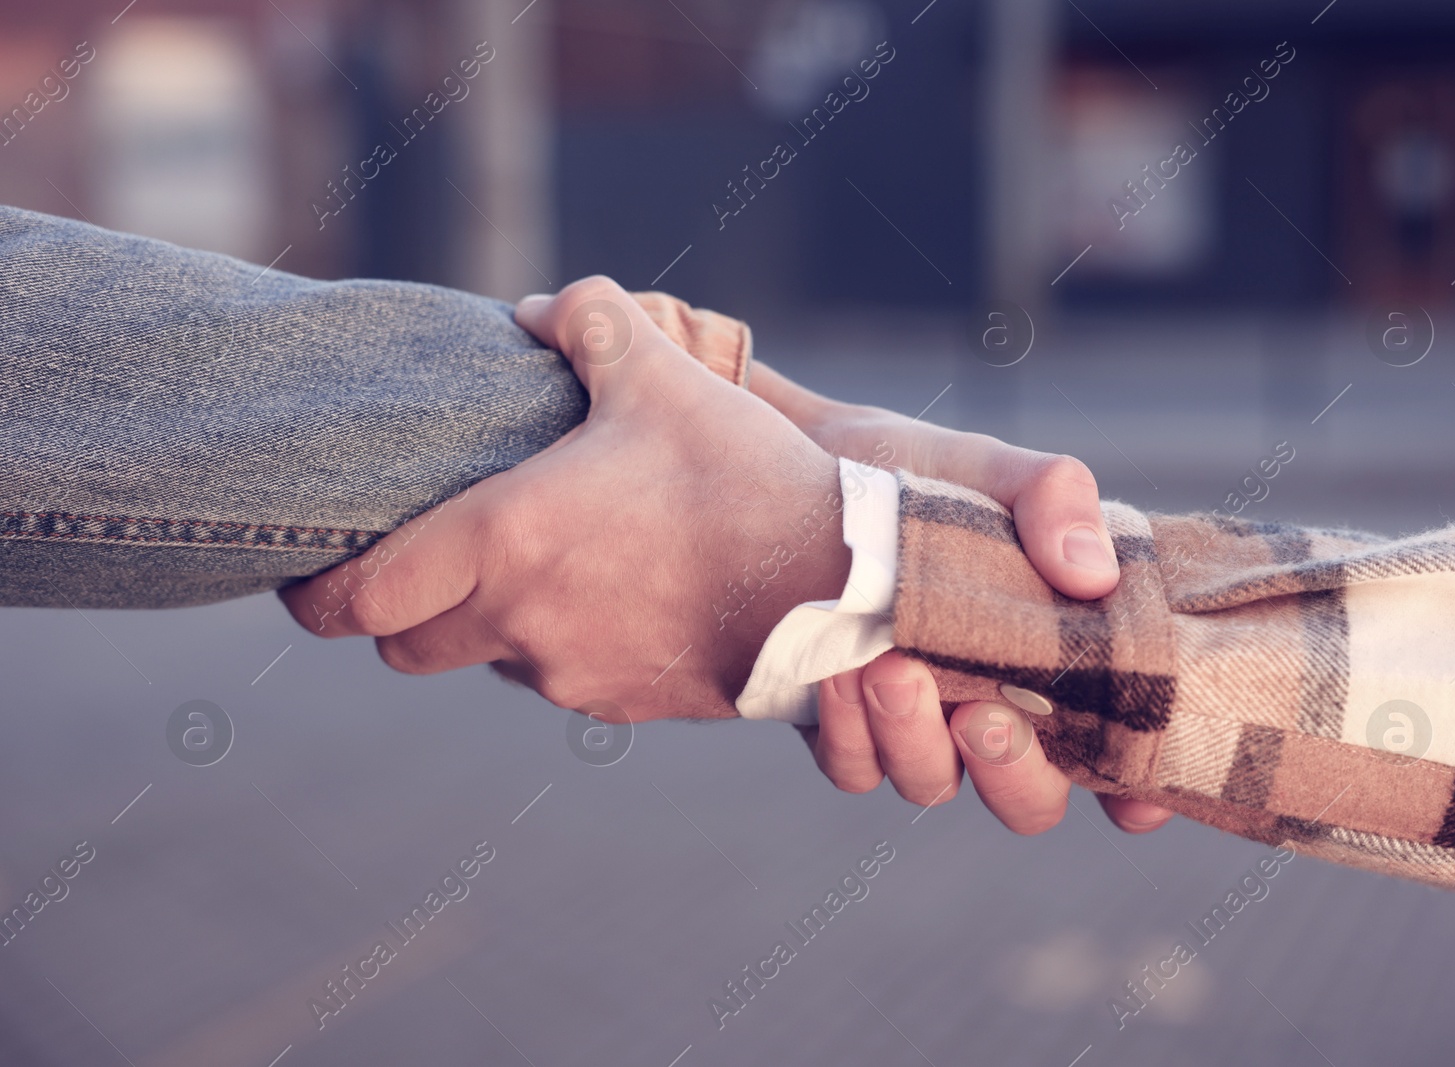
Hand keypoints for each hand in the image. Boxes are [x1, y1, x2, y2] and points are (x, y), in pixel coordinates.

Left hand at [280, 278, 850, 719]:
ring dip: (491, 623)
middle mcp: (521, 624)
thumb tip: (537, 310)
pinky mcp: (626, 705)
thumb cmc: (743, 474)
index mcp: (504, 543)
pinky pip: (562, 678)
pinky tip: (620, 594)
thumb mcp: (661, 373)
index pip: (354, 601)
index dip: (313, 594)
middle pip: (403, 647)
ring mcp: (572, 675)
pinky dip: (563, 643)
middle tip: (427, 559)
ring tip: (550, 562)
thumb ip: (588, 320)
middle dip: (399, 610)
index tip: (309, 575)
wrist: (840, 582)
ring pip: (488, 662)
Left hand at [753, 363, 1173, 835]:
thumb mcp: (993, 470)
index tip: (1130, 801)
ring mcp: (919, 724)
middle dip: (1013, 775)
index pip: (1116, 753)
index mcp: (1057, 658)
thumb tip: (1091, 574)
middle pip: (1030, 799)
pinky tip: (838, 671)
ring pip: (933, 783)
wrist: (806, 460)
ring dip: (915, 739)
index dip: (1135, 794)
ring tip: (890, 667)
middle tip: (981, 718)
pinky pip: (853, 765)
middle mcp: (994, 705)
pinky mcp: (845, 723)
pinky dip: (849, 731)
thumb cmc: (919, 473)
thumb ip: (1055, 501)